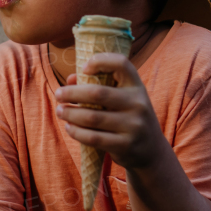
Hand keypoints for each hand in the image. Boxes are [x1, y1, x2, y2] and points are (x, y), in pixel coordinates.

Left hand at [53, 53, 168, 170]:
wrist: (152, 150)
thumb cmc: (129, 117)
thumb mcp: (122, 99)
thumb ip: (99, 86)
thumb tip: (70, 80)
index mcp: (137, 86)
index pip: (122, 63)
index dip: (100, 60)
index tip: (84, 68)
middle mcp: (138, 104)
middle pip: (98, 93)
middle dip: (72, 93)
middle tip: (58, 94)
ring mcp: (133, 126)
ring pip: (92, 117)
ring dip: (70, 113)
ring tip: (60, 111)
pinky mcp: (125, 145)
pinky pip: (93, 138)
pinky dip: (76, 132)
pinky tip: (69, 127)